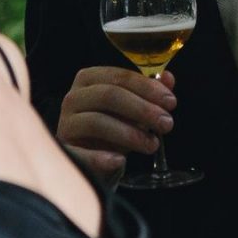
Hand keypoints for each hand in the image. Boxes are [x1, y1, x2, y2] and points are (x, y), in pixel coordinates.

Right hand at [57, 65, 174, 185]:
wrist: (94, 160)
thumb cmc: (114, 128)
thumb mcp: (134, 109)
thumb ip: (150, 93)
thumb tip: (169, 79)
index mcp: (89, 79)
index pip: (120, 76)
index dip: (147, 87)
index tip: (171, 101)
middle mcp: (73, 97)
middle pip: (109, 96)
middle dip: (143, 109)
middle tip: (166, 123)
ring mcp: (66, 124)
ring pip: (98, 122)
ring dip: (130, 134)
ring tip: (152, 145)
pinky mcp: (66, 151)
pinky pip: (82, 153)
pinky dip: (101, 158)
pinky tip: (120, 161)